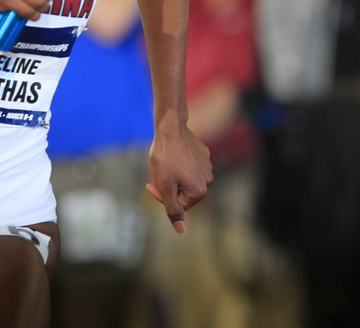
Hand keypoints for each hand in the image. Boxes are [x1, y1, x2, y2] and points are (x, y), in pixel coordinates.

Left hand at [145, 119, 212, 233]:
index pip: (178, 205)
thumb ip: (173, 210)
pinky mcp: (204, 154)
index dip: (161, 196)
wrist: (170, 128)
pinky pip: (189, 165)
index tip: (151, 184)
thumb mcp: (165, 187)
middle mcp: (208, 181)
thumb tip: (182, 231)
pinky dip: (179, 163)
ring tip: (166, 162)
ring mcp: (207, 166)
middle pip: (183, 193)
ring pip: (185, 179)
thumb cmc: (165, 158)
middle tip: (158, 172)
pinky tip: (173, 153)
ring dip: (173, 175)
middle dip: (169, 186)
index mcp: (200, 192)